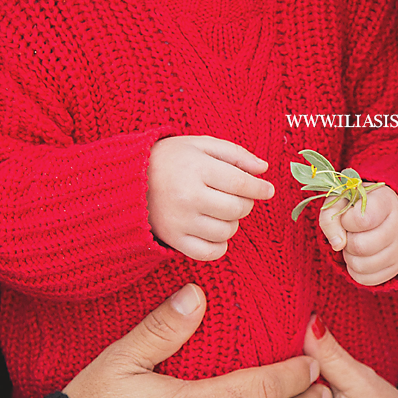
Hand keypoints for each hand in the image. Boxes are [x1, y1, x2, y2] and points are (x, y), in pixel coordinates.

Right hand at [148, 135, 274, 260]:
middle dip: (245, 203)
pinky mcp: (173, 239)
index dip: (259, 188)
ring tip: (221, 210)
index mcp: (196, 169)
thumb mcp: (201, 144)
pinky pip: (209, 253)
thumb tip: (263, 169)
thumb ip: (235, 154)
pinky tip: (214, 230)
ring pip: (226, 232)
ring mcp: (179, 221)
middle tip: (238, 196)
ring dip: (232, 222)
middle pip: (236, 209)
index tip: (268, 190)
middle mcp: (187, 197)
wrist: (129, 179)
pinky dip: (219, 245)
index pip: (239, 183)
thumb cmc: (171, 159)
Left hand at [318, 185, 397, 284]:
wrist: (379, 213)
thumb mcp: (339, 200)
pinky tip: (359, 256)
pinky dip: (354, 270)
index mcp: (386, 201)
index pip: (361, 220)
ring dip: (349, 256)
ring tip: (354, 243)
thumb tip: (337, 244)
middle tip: (349, 233)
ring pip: (362, 266)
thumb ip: (330, 216)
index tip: (347, 216)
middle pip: (361, 246)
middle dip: (346, 241)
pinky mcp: (396, 267)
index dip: (346, 221)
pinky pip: (366, 279)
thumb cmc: (355, 204)